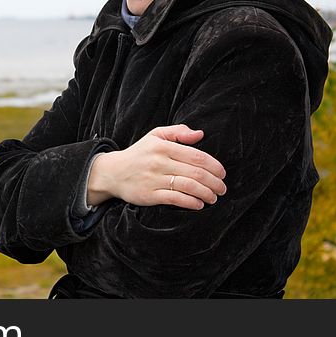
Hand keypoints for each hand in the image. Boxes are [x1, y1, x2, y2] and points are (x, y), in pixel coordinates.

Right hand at [87, 124, 226, 209]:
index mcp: (163, 146)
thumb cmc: (138, 154)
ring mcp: (154, 179)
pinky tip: (198, 204)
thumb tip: (200, 134)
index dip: (214, 166)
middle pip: (195, 173)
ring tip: (213, 197)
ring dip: (206, 193)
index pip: (196, 156)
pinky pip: (175, 199)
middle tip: (222, 188)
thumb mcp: (155, 136)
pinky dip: (191, 202)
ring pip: (188, 186)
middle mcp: (159, 162)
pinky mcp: (149, 195)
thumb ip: (178, 132)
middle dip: (214, 182)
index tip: (222, 173)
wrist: (112, 172)